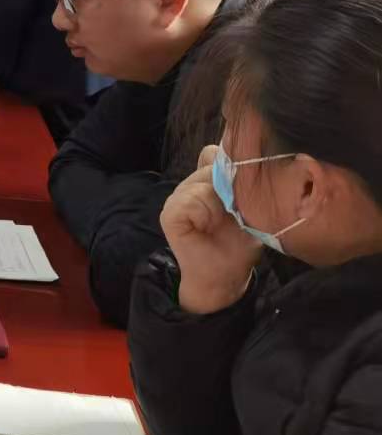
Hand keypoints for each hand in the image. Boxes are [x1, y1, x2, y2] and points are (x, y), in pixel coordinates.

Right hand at [162, 146, 261, 312]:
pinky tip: (210, 226)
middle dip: (233, 184)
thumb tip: (263, 165)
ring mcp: (178, 196)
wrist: (223, 280)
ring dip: (220, 200)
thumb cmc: (240, 245)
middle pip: (213, 163)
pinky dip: (205, 212)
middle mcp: (192, 182)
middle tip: (242, 209)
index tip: (252, 184)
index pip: (219, 153)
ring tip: (228, 220)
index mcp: (210, 180)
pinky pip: (190, 200)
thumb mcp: (255, 212)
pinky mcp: (171, 213)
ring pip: (202, 179)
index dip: (237, 165)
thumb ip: (251, 188)